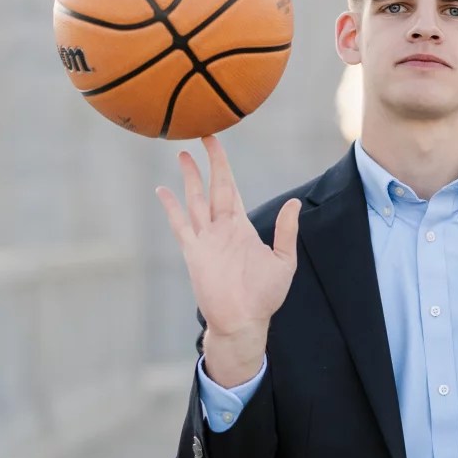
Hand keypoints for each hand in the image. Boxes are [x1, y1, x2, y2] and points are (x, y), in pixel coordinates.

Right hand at [155, 134, 301, 342]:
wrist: (244, 321)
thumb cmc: (264, 296)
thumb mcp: (283, 261)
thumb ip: (285, 231)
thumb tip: (294, 204)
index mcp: (241, 226)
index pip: (231, 188)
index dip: (224, 166)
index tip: (217, 144)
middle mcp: (221, 228)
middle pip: (213, 186)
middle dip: (209, 162)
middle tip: (202, 136)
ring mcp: (206, 239)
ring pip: (195, 200)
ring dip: (189, 178)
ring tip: (181, 154)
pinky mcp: (194, 253)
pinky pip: (180, 225)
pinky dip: (171, 208)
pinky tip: (162, 191)